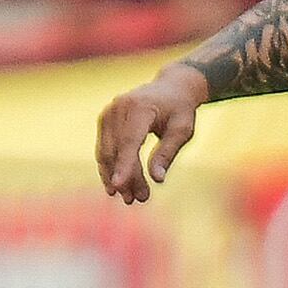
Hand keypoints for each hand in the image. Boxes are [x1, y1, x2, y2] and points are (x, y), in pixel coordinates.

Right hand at [97, 64, 208, 203]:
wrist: (171, 87)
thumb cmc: (180, 110)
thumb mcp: (182, 131)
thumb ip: (167, 153)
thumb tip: (157, 180)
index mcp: (140, 107)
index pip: (129, 142)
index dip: (124, 165)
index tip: (118, 186)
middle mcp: (119, 107)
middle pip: (118, 150)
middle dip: (126, 177)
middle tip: (138, 200)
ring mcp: (109, 112)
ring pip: (108, 152)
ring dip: (117, 176)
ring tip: (132, 198)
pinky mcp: (105, 119)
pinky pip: (105, 148)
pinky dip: (111, 166)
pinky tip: (121, 184)